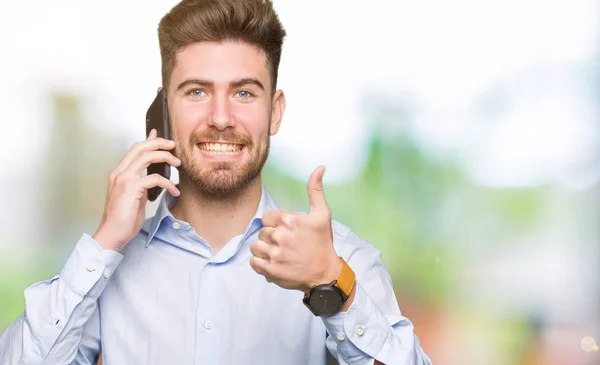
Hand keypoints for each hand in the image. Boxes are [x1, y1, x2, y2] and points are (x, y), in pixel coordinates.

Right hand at [93, 129, 180, 251]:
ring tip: (178, 164)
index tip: (160, 135)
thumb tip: (152, 175)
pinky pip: (155, 178)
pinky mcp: (131, 188)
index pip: (134, 149)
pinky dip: (168, 183)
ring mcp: (124, 179)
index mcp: (119, 173)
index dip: (149, 140)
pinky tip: (174, 191)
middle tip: (173, 146)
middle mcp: (120, 173)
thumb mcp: (135, 196)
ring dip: (166, 157)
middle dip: (159, 143)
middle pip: (140, 147)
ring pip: (147, 157)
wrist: (113, 233)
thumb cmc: (123, 218)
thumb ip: (142, 183)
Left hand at [249, 166, 342, 292]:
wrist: (325, 273)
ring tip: (279, 254)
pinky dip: (260, 264)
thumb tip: (320, 167)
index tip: (287, 232)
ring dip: (264, 251)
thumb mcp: (322, 214)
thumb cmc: (322, 243)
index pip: (266, 218)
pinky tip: (274, 263)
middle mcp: (279, 235)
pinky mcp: (270, 270)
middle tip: (286, 245)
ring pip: (255, 247)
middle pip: (261, 232)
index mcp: (288, 220)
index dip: (275, 225)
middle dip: (271, 238)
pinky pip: (253, 262)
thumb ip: (315, 190)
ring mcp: (274, 254)